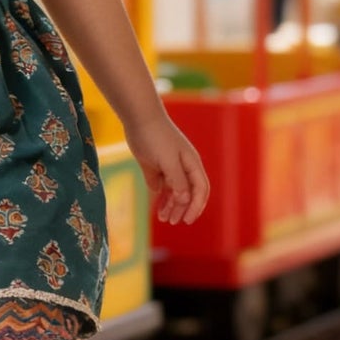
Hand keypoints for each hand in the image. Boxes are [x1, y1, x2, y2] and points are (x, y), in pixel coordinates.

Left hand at [128, 112, 209, 226]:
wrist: (138, 118)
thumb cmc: (156, 137)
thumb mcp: (167, 161)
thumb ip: (177, 181)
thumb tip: (184, 199)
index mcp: (191, 164)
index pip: (200, 189)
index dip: (196, 206)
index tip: (187, 220)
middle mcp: (183, 166)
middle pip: (189, 193)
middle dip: (183, 209)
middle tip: (173, 222)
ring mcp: (170, 166)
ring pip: (176, 192)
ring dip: (172, 206)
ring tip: (164, 219)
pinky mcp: (156, 166)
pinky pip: (163, 187)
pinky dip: (162, 198)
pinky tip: (158, 207)